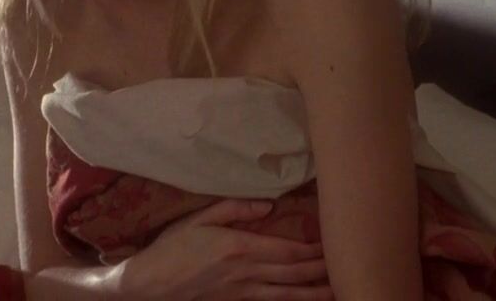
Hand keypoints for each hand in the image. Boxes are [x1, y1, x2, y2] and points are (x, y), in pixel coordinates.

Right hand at [113, 198, 333, 300]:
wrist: (147, 287)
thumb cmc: (172, 248)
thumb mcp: (199, 219)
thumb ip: (235, 208)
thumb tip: (269, 204)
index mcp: (240, 249)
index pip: (288, 251)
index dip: (314, 250)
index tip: (334, 244)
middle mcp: (246, 274)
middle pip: (294, 274)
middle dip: (322, 271)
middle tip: (348, 266)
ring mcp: (242, 294)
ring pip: (287, 295)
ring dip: (314, 293)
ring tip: (338, 291)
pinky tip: (304, 300)